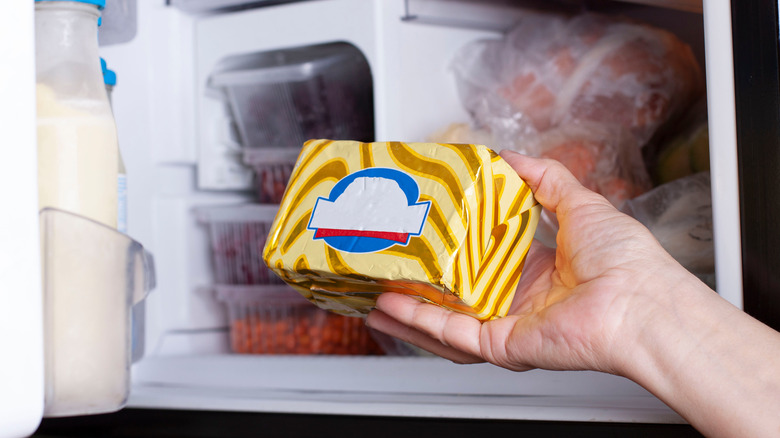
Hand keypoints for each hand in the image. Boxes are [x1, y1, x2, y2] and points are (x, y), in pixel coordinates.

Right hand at [366, 150, 695, 374]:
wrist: (641, 304)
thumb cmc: (625, 261)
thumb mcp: (580, 202)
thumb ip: (545, 178)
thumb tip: (513, 157)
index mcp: (540, 271)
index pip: (485, 259)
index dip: (454, 245)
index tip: (428, 228)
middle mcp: (520, 300)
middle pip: (458, 292)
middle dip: (421, 281)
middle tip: (391, 262)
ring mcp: (507, 324)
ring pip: (445, 318)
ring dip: (408, 307)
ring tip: (374, 289)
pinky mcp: (499, 345)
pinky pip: (451, 334)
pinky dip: (418, 320)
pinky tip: (390, 305)